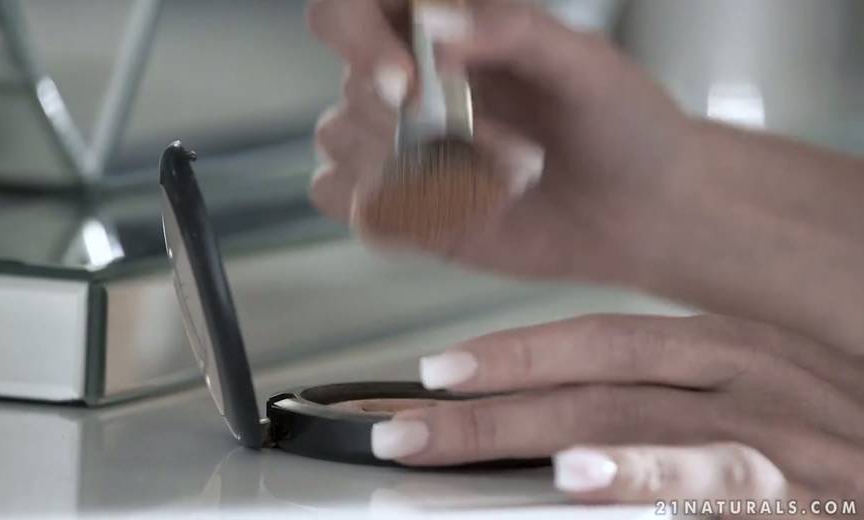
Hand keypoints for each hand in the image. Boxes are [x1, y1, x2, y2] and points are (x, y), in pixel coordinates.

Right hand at [307, 0, 693, 279]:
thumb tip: (435, 26)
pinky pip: (347, 203)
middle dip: (422, 127)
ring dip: (417, 173)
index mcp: (448, 30)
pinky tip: (449, 213)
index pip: (346, 11)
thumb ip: (510, 29)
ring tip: (502, 184)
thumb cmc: (624, 126)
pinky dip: (385, 213)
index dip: (356, 38)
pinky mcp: (406, 207)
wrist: (644, 214)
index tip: (406, 82)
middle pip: (351, 91)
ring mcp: (404, 147)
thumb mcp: (584, 63)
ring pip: (341, 144)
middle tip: (506, 149)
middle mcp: (413, 84)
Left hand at [369, 314, 863, 513]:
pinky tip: (580, 478)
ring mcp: (770, 422)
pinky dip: (644, 474)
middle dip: (489, 393)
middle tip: (403, 419)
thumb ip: (669, 400)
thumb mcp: (755, 398)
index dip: (511, 352)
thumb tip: (571, 427)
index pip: (595, 337)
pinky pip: (715, 477)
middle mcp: (738, 368)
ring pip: (627, 413)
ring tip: (450, 431)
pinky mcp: (804, 485)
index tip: (439, 370)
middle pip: (589, 370)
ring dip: (529, 425)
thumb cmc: (836, 436)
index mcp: (721, 345)